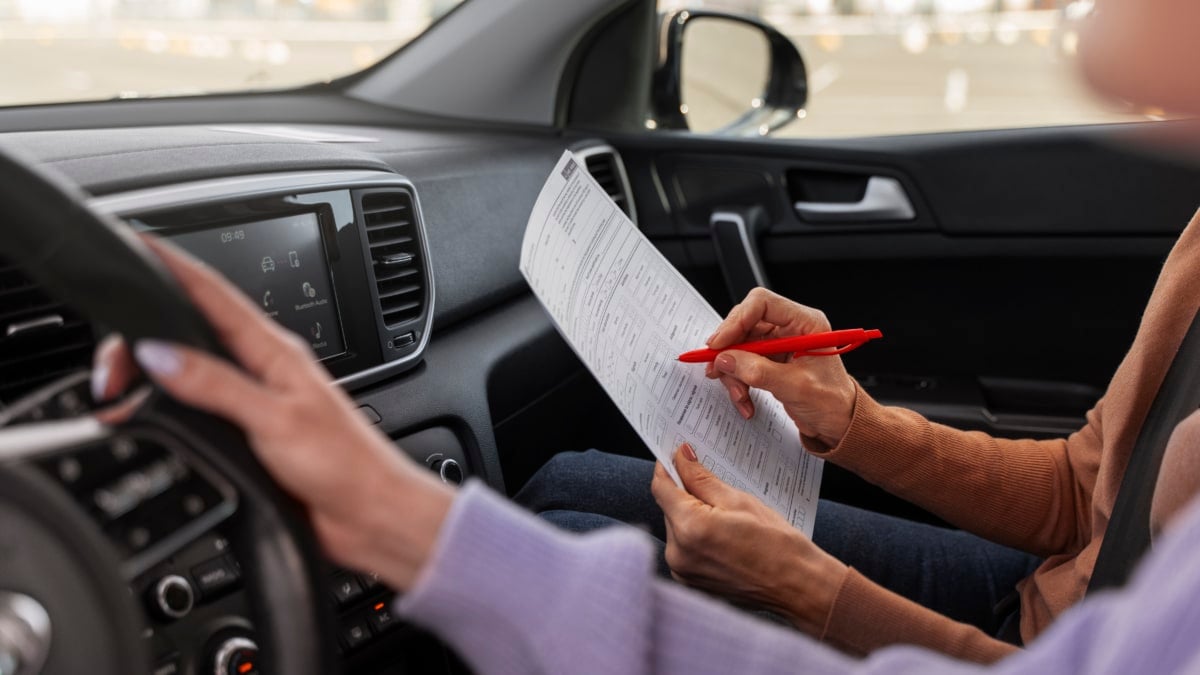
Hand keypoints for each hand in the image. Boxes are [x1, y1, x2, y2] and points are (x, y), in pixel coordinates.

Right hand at [92, 237, 453, 591]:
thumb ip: (217, 385)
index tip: (140, 244)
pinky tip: (156, 411)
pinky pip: (201, 408)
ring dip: (156, 369)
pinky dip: (170, 405)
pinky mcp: (251, 435)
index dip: (175, 267)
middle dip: (147, 333)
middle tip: (111, 360)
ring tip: (121, 380)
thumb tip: (160, 353)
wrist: (372, 514)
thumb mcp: (276, 419)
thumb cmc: (346, 464)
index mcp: (276, 352)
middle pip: (194, 332)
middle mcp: (264, 370)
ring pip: (193, 369)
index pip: (216, 295)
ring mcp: (257, 402)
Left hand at [650, 443, 845, 635]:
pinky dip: (696, 536)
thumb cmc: (777, 544)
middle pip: (668, 508)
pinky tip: (722, 534)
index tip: (677, 455)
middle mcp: (678, 553)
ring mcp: (682, 572)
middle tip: (712, 485)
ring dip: (691, 516)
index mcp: (690, 528)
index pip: (661, 488)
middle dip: (685, 493)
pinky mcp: (690, 582)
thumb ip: (702, 478)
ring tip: (725, 517)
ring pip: (675, 528)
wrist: (798, 586)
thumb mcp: (739, 500)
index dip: (668, 467)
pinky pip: (684, 548)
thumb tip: (681, 457)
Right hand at [704, 287, 856, 448]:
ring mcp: (779, 344)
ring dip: (732, 372)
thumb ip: (759, 371)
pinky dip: (738, 381)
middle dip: (730, 350)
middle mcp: (790, 328)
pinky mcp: (770, 359)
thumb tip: (726, 359)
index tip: (719, 343)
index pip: (762, 304)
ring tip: (739, 394)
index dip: (737, 320)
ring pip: (739, 346)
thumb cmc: (832, 402)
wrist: (838, 423)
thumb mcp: (795, 387)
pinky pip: (742, 362)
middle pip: (746, 324)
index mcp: (805, 323)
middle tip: (717, 368)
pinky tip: (745, 399)